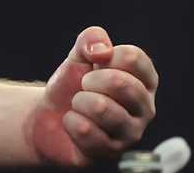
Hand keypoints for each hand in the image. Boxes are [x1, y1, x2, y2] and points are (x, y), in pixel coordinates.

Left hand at [27, 26, 158, 165]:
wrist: (48, 115)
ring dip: (79, 101)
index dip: (105, 56)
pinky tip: (74, 123)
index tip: (95, 64)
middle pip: (120, 83)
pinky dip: (71, 122)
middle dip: (89, 80)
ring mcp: (131, 133)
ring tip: (79, 104)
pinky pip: (86, 131)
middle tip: (84, 86)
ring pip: (101, 108)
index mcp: (143, 81)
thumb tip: (102, 50)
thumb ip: (91, 40)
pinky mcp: (111, 153)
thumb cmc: (72, 85)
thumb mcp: (79, 56)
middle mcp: (145, 108)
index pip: (134, 58)